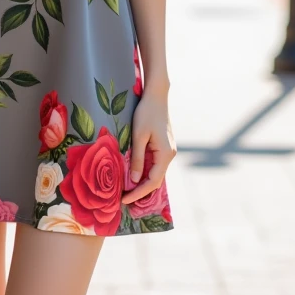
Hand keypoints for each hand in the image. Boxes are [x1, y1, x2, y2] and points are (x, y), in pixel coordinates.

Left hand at [121, 90, 176, 204]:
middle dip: (140, 190)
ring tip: (126, 189)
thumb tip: (133, 180)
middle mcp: (170, 155)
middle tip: (124, 198)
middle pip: (155, 180)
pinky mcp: (164, 146)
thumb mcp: (139, 136)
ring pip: (155, 172)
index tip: (124, 200)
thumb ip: (137, 158)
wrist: (156, 95)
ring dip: (142, 181)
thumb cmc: (146, 113)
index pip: (152, 182)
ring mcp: (168, 150)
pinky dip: (145, 171)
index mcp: (165, 154)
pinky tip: (133, 173)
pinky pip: (155, 164)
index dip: (138, 193)